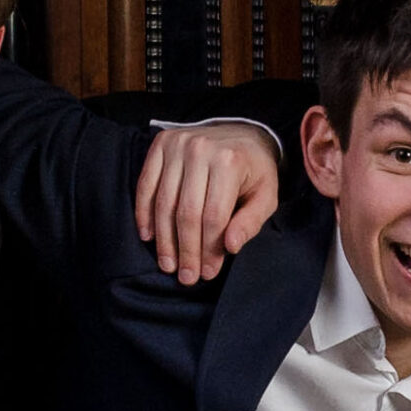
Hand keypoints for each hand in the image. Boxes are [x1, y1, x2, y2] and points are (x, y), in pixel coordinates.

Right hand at [136, 122, 282, 284]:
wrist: (241, 134)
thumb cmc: (254, 171)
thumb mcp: (266, 196)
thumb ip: (251, 222)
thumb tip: (230, 247)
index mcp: (229, 161)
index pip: (214, 216)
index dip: (209, 249)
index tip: (207, 273)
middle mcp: (200, 149)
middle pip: (186, 212)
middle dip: (186, 250)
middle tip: (185, 277)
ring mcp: (177, 144)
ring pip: (164, 203)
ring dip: (164, 240)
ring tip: (168, 264)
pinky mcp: (160, 144)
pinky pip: (146, 185)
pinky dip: (144, 213)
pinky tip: (149, 237)